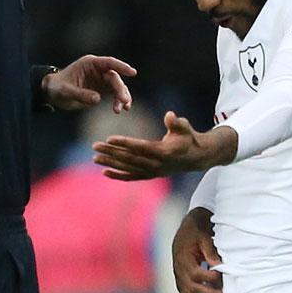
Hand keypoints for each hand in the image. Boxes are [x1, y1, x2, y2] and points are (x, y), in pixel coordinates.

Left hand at [42, 55, 136, 113]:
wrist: (52, 93)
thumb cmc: (57, 88)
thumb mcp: (66, 91)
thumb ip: (81, 94)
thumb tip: (98, 99)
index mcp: (90, 64)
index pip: (109, 63)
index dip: (121, 66)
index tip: (132, 72)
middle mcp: (98, 70)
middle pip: (115, 78)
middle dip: (121, 90)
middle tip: (124, 101)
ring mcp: (101, 80)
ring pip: (117, 87)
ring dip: (121, 97)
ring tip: (121, 109)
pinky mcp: (101, 90)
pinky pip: (114, 94)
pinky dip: (118, 101)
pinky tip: (121, 109)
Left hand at [93, 112, 235, 179]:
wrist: (196, 158)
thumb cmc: (188, 138)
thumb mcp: (185, 128)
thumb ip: (177, 123)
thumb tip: (169, 115)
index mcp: (164, 152)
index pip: (140, 147)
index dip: (124, 143)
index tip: (109, 139)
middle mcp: (156, 165)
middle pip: (129, 158)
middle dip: (111, 152)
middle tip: (94, 146)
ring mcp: (152, 172)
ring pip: (128, 168)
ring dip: (111, 163)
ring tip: (95, 158)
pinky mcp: (150, 175)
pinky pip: (132, 177)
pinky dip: (118, 175)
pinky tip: (104, 172)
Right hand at [173, 206, 223, 292]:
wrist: (189, 225)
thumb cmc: (199, 229)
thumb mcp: (205, 236)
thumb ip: (210, 251)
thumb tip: (219, 266)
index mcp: (183, 258)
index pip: (196, 274)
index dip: (209, 278)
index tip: (222, 277)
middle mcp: (179, 270)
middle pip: (193, 288)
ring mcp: (179, 277)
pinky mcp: (182, 282)